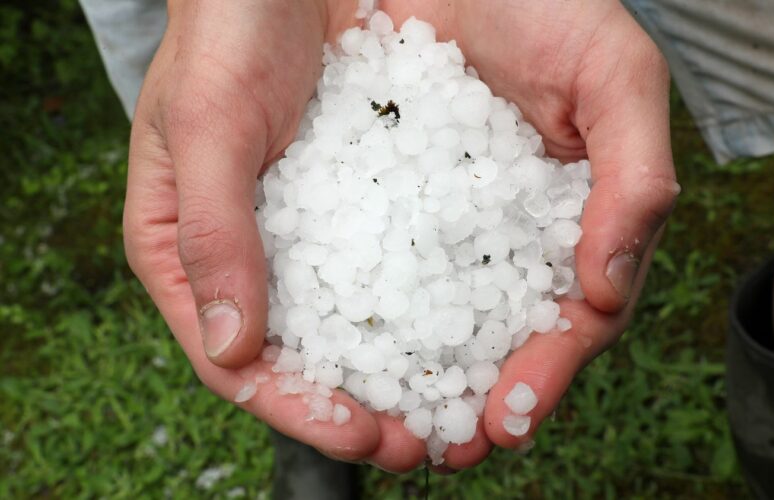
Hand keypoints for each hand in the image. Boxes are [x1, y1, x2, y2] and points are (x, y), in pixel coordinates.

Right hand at [124, 0, 428, 471]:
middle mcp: (243, 256)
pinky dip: (418, 307)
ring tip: (452, 405)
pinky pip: (384, 268)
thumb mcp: (206, 125)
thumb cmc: (222, 34)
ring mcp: (300, 234)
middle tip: (423, 441)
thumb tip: (233, 349)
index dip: (297, 408)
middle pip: (297, 357)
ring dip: (396, 370)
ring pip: (345, 324)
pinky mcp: (351, 206)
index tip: (363, 436)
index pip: (233, 361)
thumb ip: (212, 233)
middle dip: (358, 408)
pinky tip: (463, 326)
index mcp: (183, 252)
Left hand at [381, 0, 677, 469]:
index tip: (511, 416)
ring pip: (430, 316)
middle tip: (439, 451)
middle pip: (494, 335)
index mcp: (568, 221)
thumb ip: (633, 178)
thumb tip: (606, 289)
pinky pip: (366, 265)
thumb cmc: (546, 2)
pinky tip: (336, 350)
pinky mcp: (378, 197)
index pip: (568, 318)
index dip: (545, 373)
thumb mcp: (614, 75)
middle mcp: (504, 233)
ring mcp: (441, 220)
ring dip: (407, 378)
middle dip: (468, 399)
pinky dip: (355, 313)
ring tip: (381, 427)